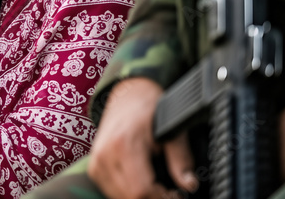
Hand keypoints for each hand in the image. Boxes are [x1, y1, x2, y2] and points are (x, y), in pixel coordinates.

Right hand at [88, 78, 197, 198]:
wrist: (127, 95)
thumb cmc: (149, 109)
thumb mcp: (172, 130)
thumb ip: (181, 160)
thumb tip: (190, 184)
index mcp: (123, 145)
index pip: (141, 189)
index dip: (162, 198)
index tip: (177, 196)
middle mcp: (105, 155)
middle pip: (130, 196)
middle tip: (171, 193)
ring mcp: (97, 162)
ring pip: (119, 197)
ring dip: (141, 197)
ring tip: (159, 189)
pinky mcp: (95, 166)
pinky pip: (111, 191)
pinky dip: (128, 194)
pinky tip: (144, 185)